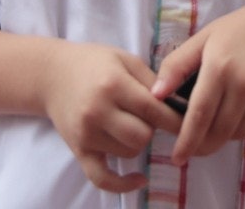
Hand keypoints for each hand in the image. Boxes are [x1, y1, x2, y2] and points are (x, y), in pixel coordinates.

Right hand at [42, 43, 181, 192]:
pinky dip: (122, 184)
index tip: (192, 122)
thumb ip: (152, 80)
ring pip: (129, 153)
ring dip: (137, 142)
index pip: (153, 109)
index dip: (175, 119)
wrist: (52, 75)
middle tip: (149, 116)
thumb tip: (178, 103)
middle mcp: (98, 111)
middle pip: (142, 136)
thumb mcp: (125, 60)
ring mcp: (87, 134)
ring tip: (131, 124)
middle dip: (153, 128)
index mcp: (113, 85)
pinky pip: (102, 178)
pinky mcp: (79, 150)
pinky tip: (139, 179)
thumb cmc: (94, 63)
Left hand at [152, 0, 244, 163]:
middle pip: (220, 130)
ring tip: (220, 118)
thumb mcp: (201, 40)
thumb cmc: (236, 32)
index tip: (177, 158)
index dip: (187, 141)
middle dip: (204, 144)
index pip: (200, 115)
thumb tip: (155, 95)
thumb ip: (175, 66)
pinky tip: (243, 112)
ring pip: (240, 134)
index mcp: (220, 66)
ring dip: (226, 135)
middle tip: (195, 146)